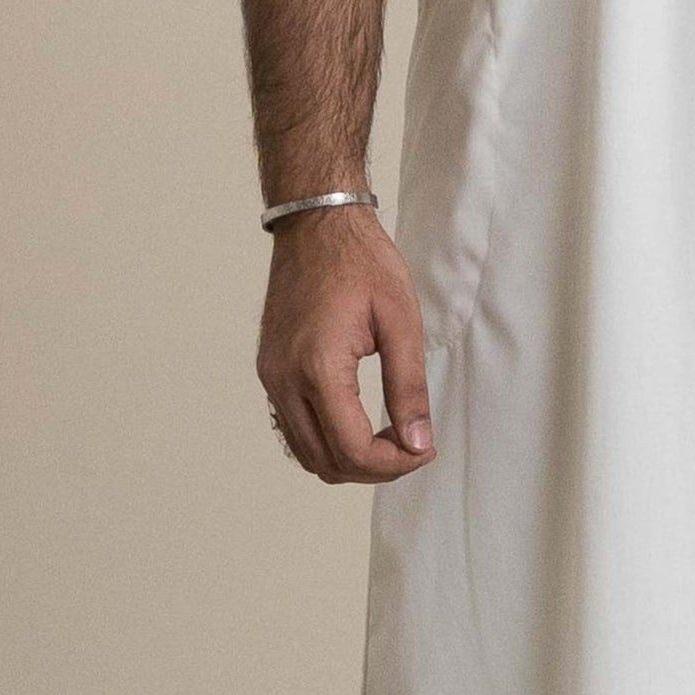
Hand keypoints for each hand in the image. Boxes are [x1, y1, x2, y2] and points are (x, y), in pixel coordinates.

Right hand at [257, 206, 433, 483]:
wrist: (317, 225)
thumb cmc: (360, 262)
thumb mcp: (401, 322)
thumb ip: (409, 388)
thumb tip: (418, 442)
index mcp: (318, 368)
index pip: (353, 450)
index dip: (394, 464)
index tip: (424, 448)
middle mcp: (284, 380)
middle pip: (327, 463)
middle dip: (375, 468)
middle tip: (412, 445)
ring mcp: (271, 378)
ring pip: (306, 454)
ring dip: (349, 460)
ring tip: (389, 437)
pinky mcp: (269, 372)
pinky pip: (293, 430)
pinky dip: (326, 442)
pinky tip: (360, 423)